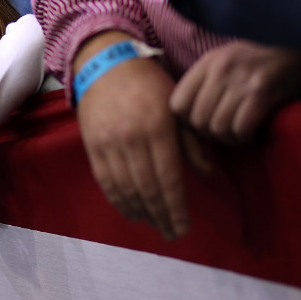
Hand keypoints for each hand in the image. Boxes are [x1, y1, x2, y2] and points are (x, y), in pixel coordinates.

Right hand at [75, 33, 189, 238]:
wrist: (105, 65)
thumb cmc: (149, 84)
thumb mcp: (177, 106)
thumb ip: (191, 141)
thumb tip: (207, 174)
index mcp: (158, 128)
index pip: (169, 178)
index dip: (176, 207)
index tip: (183, 228)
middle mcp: (133, 140)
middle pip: (148, 189)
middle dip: (161, 216)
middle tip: (172, 234)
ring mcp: (109, 145)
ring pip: (126, 189)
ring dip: (141, 213)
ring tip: (154, 226)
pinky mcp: (93, 147)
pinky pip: (106, 182)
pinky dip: (119, 201)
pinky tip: (131, 212)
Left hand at [170, 40, 300, 143]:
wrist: (297, 42)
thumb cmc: (258, 60)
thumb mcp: (224, 62)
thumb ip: (203, 85)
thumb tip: (185, 121)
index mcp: (207, 62)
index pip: (177, 104)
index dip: (186, 122)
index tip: (202, 125)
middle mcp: (220, 69)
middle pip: (198, 120)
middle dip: (210, 135)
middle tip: (225, 135)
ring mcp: (240, 79)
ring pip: (218, 127)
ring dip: (229, 139)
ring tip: (240, 135)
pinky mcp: (261, 91)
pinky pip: (241, 128)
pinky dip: (245, 138)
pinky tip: (253, 135)